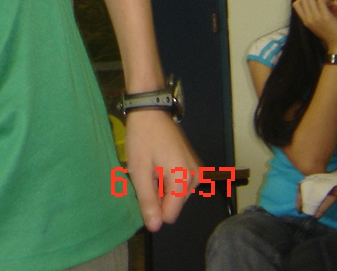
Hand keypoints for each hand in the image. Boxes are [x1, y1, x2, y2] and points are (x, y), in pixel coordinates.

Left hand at [123, 109, 200, 230]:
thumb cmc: (142, 137)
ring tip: (151, 165)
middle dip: (156, 194)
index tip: (142, 186)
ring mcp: (197, 171)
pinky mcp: (193, 165)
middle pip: (173, 205)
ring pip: (175, 195)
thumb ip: (147, 200)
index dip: (152, 206)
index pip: (169, 214)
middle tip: (145, 172)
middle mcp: (196, 178)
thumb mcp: (139, 170)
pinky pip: (179, 183)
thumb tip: (154, 227)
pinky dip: (166, 178)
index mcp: (184, 181)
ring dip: (160, 186)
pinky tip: (157, 162)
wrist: (151, 108)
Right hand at [293, 0, 336, 53]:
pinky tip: (330, 3)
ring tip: (326, 0)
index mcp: (305, 21)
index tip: (314, 1)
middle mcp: (308, 19)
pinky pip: (321, 1)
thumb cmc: (330, 35)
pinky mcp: (325, 17)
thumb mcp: (316, 27)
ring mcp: (316, 18)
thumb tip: (313, 4)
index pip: (295, 4)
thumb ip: (312, 17)